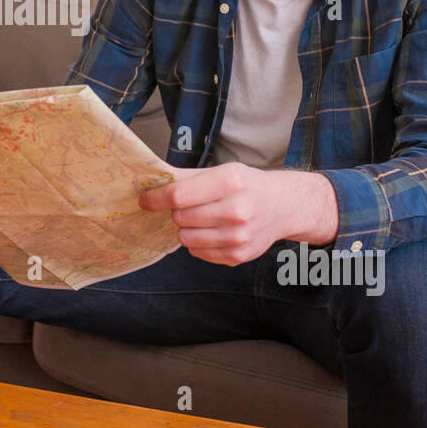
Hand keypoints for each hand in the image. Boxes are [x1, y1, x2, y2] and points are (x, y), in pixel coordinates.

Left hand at [138, 163, 339, 265]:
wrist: (281, 207)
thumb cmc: (246, 186)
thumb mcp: (221, 172)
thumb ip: (186, 177)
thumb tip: (150, 179)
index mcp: (229, 183)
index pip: (179, 196)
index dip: (156, 199)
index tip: (145, 200)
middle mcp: (236, 211)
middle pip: (180, 218)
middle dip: (177, 212)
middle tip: (188, 207)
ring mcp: (238, 237)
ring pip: (186, 239)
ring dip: (186, 229)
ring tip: (202, 219)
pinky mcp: (238, 256)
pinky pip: (198, 253)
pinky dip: (198, 243)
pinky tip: (213, 231)